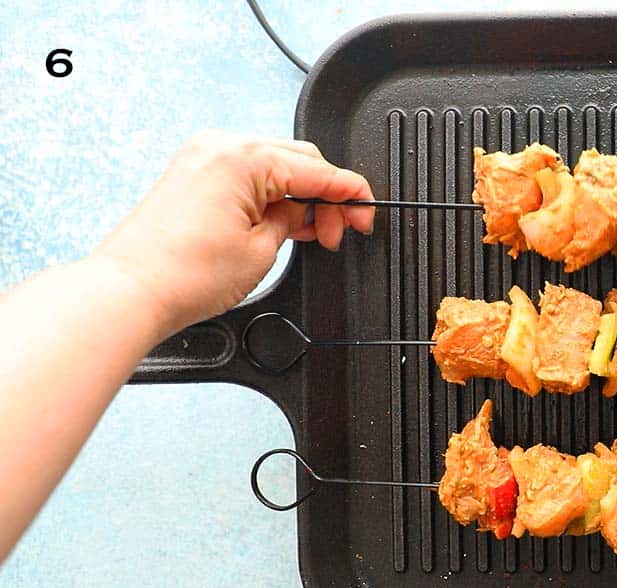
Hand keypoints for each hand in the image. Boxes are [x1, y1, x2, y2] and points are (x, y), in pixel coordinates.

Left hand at [94, 130, 374, 336]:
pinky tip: (285, 221)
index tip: (368, 212)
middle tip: (342, 232)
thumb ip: (293, 218)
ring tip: (313, 234)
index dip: (351, 194)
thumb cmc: (183, 275)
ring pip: (274, 166)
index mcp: (243, 157)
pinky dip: (270, 194)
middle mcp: (221, 146)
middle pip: (298, 160)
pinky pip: (246, 173)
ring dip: (299, 196)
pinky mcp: (192, 174)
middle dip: (326, 196)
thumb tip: (304, 209)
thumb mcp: (262, 249)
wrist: (129, 292)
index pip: (318, 170)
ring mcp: (202, 157)